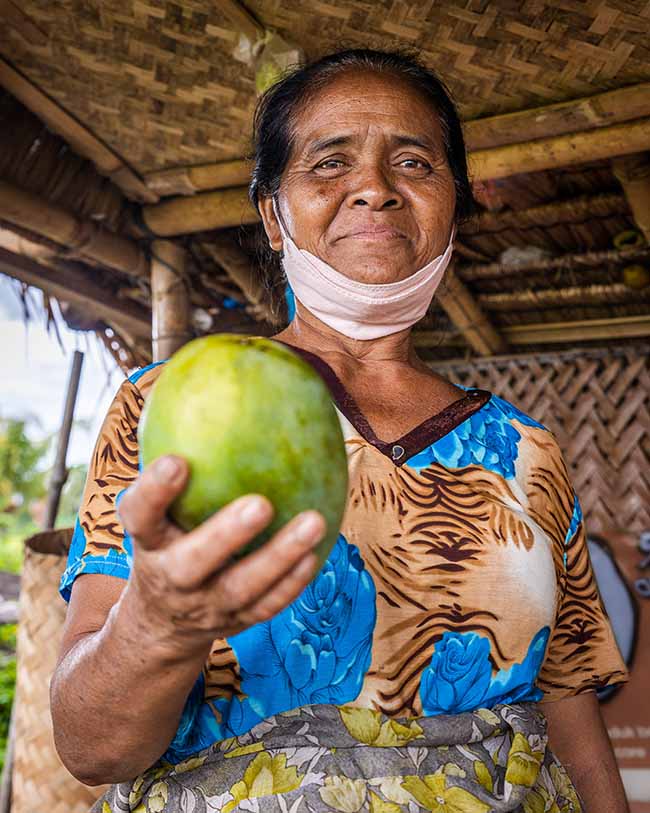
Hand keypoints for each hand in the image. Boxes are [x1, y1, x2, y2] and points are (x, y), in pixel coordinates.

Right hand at [116, 454, 325, 660]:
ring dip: (279, 557)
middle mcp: (171, 578)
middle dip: (225, 536)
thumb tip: (205, 387)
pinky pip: (268, 605)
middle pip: (192, 563)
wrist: (162, 621)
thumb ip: (174, 466)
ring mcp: (205, 607)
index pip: (140, 516)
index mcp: (147, 543)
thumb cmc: (167, 541)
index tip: (176, 460)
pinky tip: (318, 549)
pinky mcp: (235, 623)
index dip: (154, 492)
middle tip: (260, 503)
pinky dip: (293, 581)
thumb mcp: (156, 512)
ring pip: (241, 589)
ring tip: (313, 521)